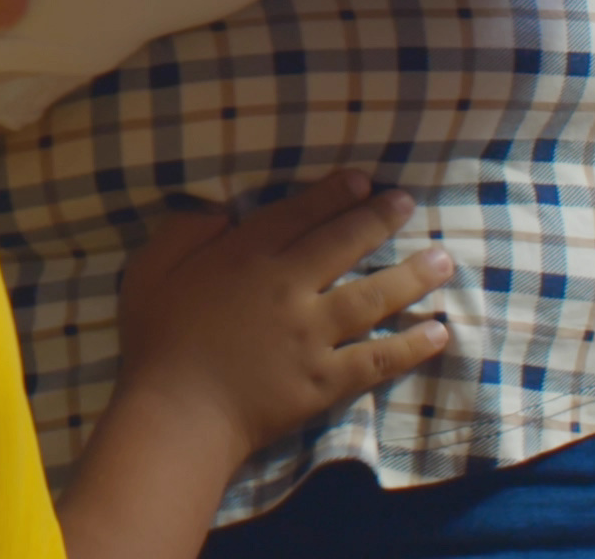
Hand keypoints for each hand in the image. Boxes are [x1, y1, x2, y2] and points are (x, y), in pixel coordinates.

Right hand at [112, 172, 453, 469]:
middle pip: (343, 244)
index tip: (363, 181)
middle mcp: (289, 288)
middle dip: (380, 219)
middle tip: (408, 202)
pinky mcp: (327, 380)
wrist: (177, 414)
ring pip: (373, 296)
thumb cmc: (158, 341)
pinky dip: (412, 346)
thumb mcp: (150, 269)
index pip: (298, 214)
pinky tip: (439, 333)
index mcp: (247, 257)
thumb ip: (183, 230)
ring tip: (444, 260)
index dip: (333, 194)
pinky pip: (378, 359)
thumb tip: (221, 208)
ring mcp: (313, 335)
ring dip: (412, 276)